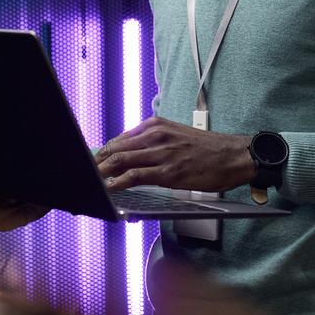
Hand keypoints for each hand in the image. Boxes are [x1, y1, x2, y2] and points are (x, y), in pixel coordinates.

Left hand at [95, 117, 255, 192]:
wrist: (232, 155)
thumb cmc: (206, 149)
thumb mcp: (175, 136)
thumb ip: (153, 143)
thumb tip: (130, 155)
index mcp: (156, 125)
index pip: (119, 139)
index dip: (102, 153)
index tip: (91, 163)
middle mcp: (156, 135)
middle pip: (115, 149)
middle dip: (97, 163)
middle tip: (83, 175)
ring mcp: (162, 153)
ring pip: (121, 161)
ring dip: (102, 173)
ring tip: (89, 182)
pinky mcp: (168, 171)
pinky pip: (136, 176)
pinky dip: (119, 183)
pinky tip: (109, 189)